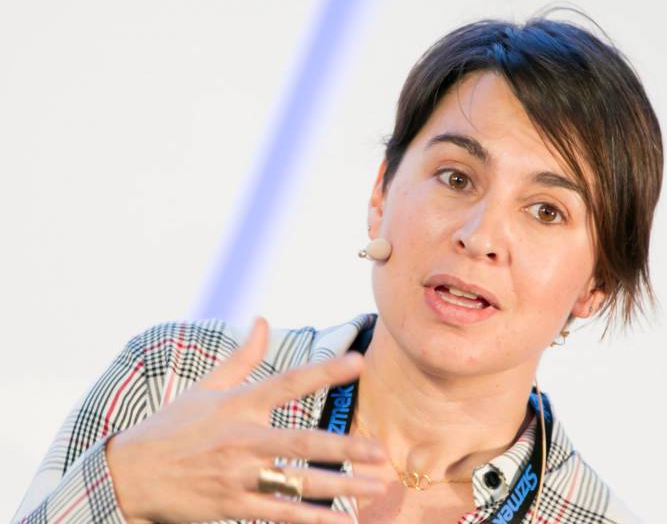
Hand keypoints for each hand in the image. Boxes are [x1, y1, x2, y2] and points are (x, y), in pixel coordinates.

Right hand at [106, 317, 386, 523]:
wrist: (128, 475)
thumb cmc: (172, 427)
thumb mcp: (205, 388)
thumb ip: (242, 357)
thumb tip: (262, 319)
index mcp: (239, 404)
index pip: (289, 382)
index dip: (324, 371)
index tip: (358, 362)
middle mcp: (242, 438)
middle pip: (302, 441)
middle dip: (345, 448)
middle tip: (381, 452)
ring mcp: (237, 476)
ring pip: (297, 482)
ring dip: (340, 487)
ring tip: (375, 488)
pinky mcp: (231, 506)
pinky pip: (280, 514)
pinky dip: (312, 519)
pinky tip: (340, 522)